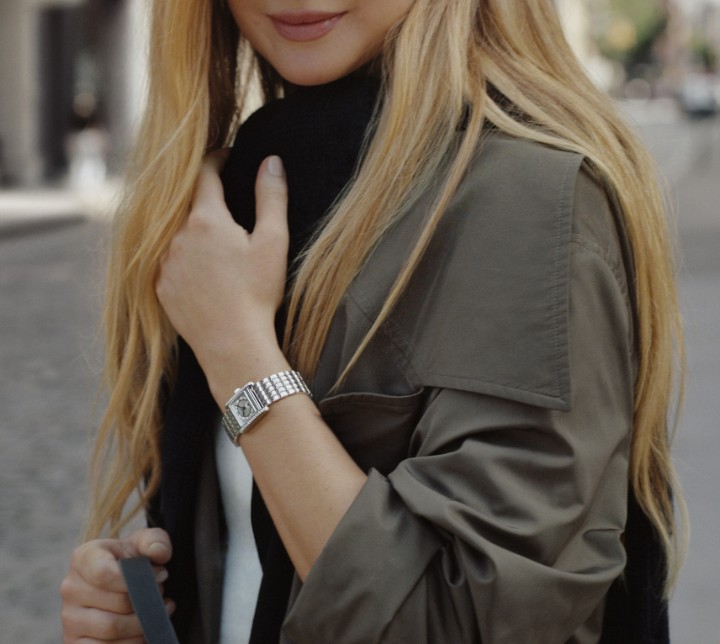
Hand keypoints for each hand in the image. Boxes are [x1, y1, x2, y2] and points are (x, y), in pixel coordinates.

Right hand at [60, 528, 172, 642]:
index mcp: (84, 558)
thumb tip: (158, 552)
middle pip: (117, 604)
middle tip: (160, 593)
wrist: (121, 583)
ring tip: (156, 610)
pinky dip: (134, 642)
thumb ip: (155, 540)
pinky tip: (146, 631)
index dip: (137, 578)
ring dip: (144, 622)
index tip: (160, 575)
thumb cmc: (133, 560)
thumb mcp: (145, 543)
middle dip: (147, 600)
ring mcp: (70, 619)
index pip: (105, 574)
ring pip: (113, 629)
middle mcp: (71, 588)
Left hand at [156, 154, 290, 401]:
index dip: (217, 160)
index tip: (227, 157)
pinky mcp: (159, 286)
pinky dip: (181, 254)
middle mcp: (176, 236)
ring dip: (190, 226)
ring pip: (174, 231)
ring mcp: (163, 262)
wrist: (233, 343)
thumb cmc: (257, 293)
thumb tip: (271, 162)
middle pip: (187, 202)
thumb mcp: (273, 242)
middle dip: (203, 195)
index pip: (206, 174)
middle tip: (223, 196)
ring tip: (213, 236)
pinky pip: (166, 259)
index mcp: (206, 219)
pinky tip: (201, 267)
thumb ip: (271, 197)